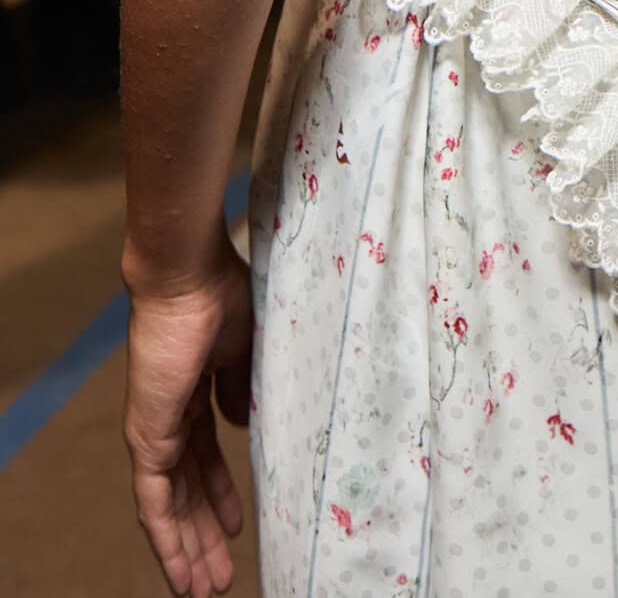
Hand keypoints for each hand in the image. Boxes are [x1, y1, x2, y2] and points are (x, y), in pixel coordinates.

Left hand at [124, 240, 251, 595]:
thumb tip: (241, 425)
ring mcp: (154, 430)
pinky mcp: (147, 438)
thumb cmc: (221, 295)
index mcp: (193, 393)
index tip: (239, 525)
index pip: (204, 458)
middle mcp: (169, 418)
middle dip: (204, 535)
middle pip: (186, 491)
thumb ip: (240, 389)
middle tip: (221, 576)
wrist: (187, 277)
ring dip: (187, 550)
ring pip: (169, 507)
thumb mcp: (244, 349)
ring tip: (205, 589)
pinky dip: (166, 540)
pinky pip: (153, 503)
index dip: (221, 495)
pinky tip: (179, 572)